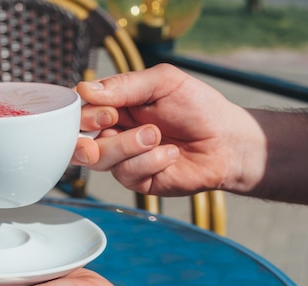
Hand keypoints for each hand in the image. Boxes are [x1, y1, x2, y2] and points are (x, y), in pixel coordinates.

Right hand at [73, 64, 263, 195]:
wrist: (228, 141)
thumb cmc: (199, 107)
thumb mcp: (163, 82)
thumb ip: (124, 84)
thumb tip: (85, 90)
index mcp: (115, 106)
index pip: (80, 112)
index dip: (84, 115)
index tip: (107, 112)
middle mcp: (114, 133)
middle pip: (80, 140)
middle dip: (94, 134)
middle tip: (114, 123)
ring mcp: (124, 159)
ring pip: (101, 159)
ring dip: (128, 145)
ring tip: (157, 135)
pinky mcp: (137, 180)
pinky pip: (127, 174)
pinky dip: (149, 162)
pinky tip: (170, 154)